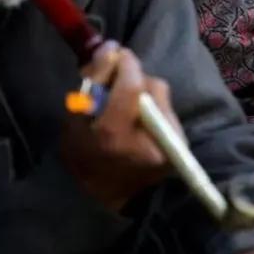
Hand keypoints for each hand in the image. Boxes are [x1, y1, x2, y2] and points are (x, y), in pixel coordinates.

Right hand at [59, 42, 176, 212]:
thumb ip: (90, 86)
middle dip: (133, 75)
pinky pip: (167, 107)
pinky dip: (153, 103)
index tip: (113, 54)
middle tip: (117, 76)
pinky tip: (140, 116)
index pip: (131, 85)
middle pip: (149, 85)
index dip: (123, 62)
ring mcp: (169, 140)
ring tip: (127, 103)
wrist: (114, 204)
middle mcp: (149, 137)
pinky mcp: (180, 142)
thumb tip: (110, 49)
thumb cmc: (87, 164)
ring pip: (160, 93)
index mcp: (115, 135)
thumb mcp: (73, 128)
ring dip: (144, 88)